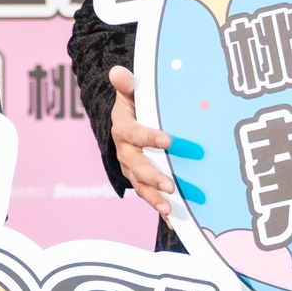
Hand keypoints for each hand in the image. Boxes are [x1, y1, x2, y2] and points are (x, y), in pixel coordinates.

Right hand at [108, 65, 173, 216]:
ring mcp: (133, 171)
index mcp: (124, 130)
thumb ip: (127, 85)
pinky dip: (160, 209)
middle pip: (137, 167)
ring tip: (169, 208)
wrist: (126, 128)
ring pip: (141, 186)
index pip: (135, 134)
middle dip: (153, 176)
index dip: (150, 137)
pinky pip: (149, 197)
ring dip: (155, 198)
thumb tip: (117, 71)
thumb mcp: (130, 94)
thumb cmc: (133, 107)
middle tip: (170, 184)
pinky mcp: (142, 182)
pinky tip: (174, 219)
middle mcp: (126, 154)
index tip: (168, 139)